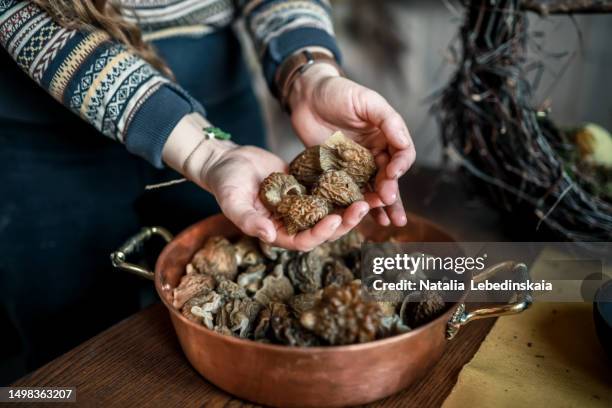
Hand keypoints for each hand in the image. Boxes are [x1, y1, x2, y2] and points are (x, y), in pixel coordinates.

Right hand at [161, 116, 367, 250]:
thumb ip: (248, 220)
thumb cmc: (226, 184)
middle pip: (325, 228)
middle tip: (362, 207)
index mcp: (278, 232)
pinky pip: (330, 190)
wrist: (229, 161)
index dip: (321, 233)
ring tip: (368, 195)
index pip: (304, 240)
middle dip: (345, 220)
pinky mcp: (309, 188)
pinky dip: (344, 187)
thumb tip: (267, 235)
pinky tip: (360, 177)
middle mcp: (294, 222)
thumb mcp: (233, 201)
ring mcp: (304, 205)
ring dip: (350, 205)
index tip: (334, 220)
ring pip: (332, 211)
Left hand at [288, 63, 414, 229]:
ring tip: (388, 222)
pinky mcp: (338, 174)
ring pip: (373, 189)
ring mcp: (357, 165)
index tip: (393, 173)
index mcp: (386, 135)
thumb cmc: (338, 93)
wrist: (306, 97)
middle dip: (391, 191)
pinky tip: (365, 219)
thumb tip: (404, 142)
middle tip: (387, 200)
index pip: (402, 154)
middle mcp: (375, 152)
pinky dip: (358, 205)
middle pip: (389, 177)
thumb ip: (387, 120)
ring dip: (381, 206)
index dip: (400, 165)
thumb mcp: (367, 101)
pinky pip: (351, 192)